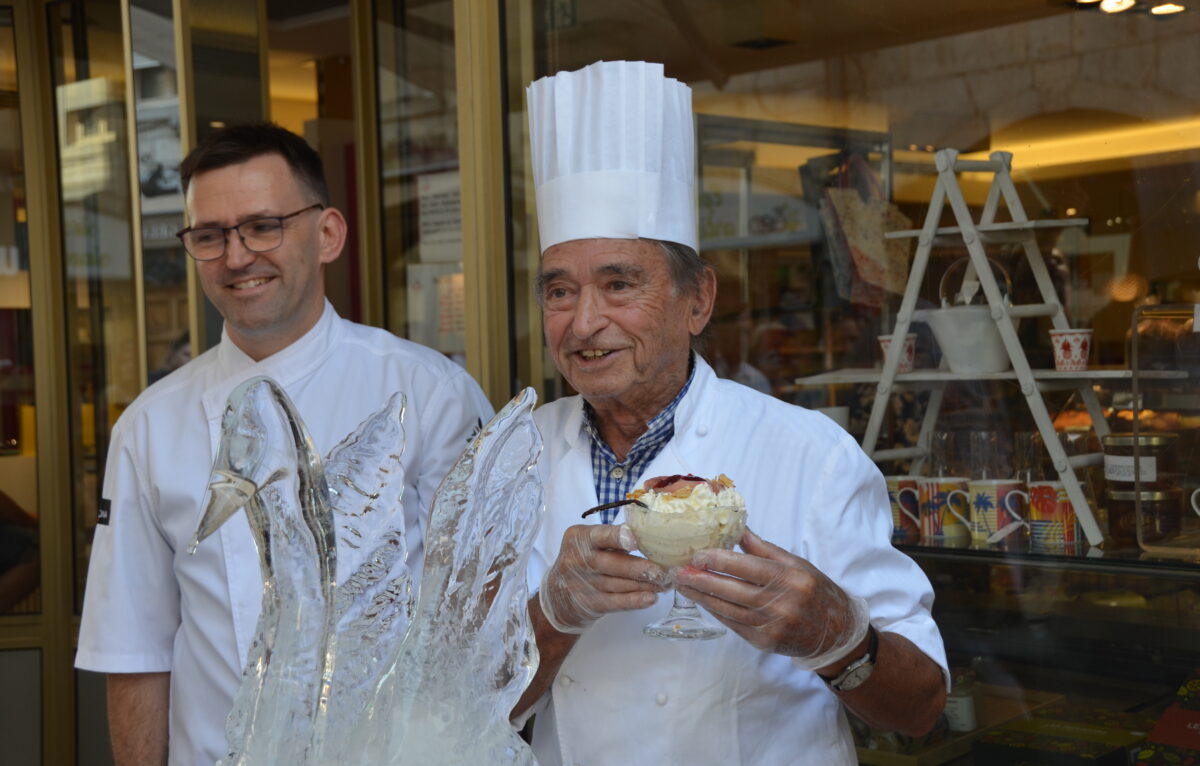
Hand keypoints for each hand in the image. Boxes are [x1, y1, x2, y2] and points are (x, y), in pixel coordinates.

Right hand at [539, 523, 670, 633]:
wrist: (557, 595)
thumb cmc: (582, 561)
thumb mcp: (588, 544)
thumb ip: (612, 539)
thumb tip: (650, 538)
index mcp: (579, 537)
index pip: (601, 536)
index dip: (619, 537)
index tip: (636, 540)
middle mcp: (577, 559)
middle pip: (613, 563)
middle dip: (641, 568)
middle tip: (664, 571)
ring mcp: (582, 583)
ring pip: (618, 584)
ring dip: (644, 585)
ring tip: (664, 584)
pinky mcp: (588, 603)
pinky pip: (615, 602)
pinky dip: (634, 600)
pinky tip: (650, 598)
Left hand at [675, 528, 868, 668]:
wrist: (835, 631)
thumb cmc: (814, 591)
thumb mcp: (795, 563)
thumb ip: (764, 549)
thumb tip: (737, 530)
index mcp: (790, 578)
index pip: (746, 567)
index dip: (718, 561)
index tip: (696, 554)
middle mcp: (781, 603)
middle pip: (732, 590)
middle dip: (701, 580)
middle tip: (679, 571)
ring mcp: (772, 625)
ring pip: (728, 609)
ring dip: (702, 597)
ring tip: (684, 585)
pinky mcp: (764, 642)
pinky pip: (733, 625)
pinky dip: (716, 612)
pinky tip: (702, 601)